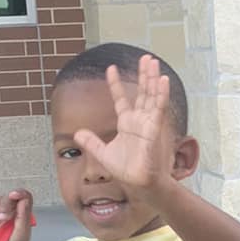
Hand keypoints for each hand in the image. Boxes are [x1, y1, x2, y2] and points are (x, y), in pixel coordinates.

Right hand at [0, 188, 32, 240]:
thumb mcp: (21, 234)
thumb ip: (23, 217)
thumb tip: (24, 201)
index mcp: (23, 213)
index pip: (25, 197)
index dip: (20, 193)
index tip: (14, 195)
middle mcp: (12, 209)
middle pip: (9, 197)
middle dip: (5, 205)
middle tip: (2, 218)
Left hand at [75, 56, 176, 197]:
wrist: (138, 183)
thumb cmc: (126, 171)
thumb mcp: (103, 154)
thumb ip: (91, 142)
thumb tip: (77, 134)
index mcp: (127, 124)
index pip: (121, 99)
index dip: (115, 84)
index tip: (111, 68)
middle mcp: (139, 120)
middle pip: (141, 92)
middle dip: (143, 75)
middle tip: (145, 57)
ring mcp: (148, 123)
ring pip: (151, 95)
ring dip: (152, 78)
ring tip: (152, 61)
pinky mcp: (155, 128)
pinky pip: (158, 108)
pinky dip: (161, 93)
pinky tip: (162, 80)